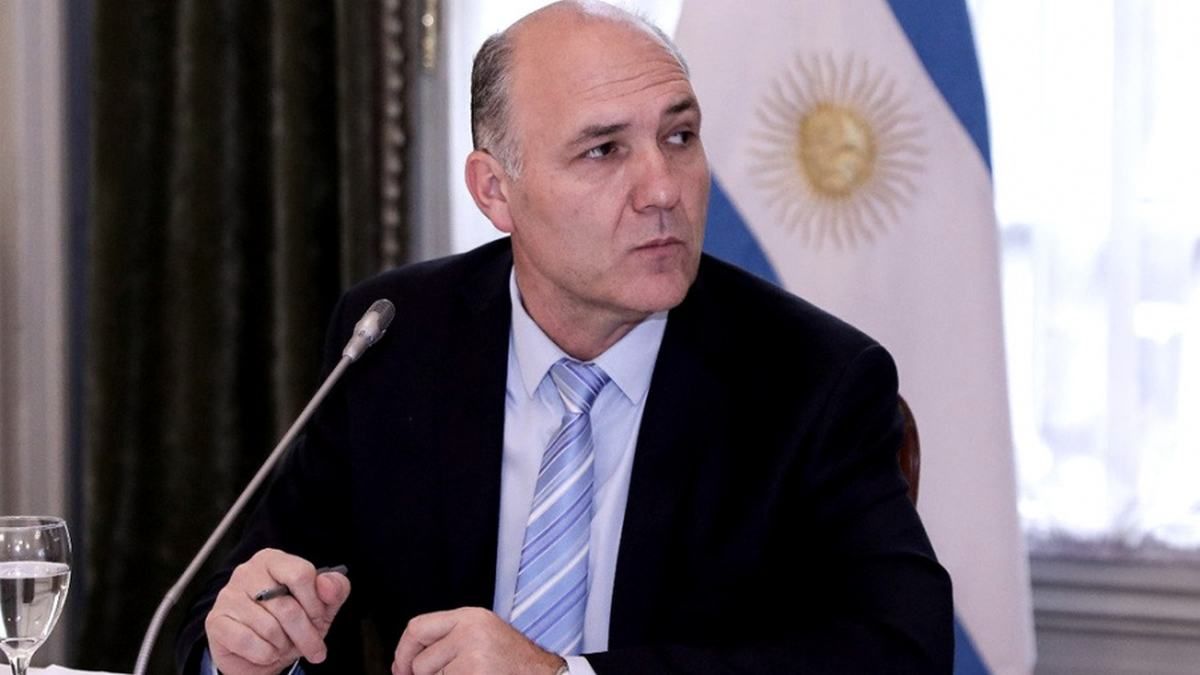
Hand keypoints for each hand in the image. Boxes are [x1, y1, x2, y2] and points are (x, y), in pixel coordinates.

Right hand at [204, 548, 351, 674]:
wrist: (262, 653)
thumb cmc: (291, 624)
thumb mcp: (322, 606)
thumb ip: (334, 589)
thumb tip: (327, 584)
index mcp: (274, 560)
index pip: (301, 574)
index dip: (315, 604)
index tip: (318, 618)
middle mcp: (248, 572)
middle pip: (287, 606)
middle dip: (306, 634)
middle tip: (312, 647)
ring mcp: (228, 595)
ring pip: (269, 627)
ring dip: (284, 645)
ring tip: (283, 645)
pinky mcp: (216, 621)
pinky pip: (248, 641)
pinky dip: (265, 654)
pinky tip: (266, 651)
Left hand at [391, 607, 565, 674]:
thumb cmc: (514, 662)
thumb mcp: (481, 637)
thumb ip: (448, 640)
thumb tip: (405, 663)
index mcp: (470, 617)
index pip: (417, 627)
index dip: (403, 652)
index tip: (401, 668)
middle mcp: (470, 631)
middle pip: (420, 660)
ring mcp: (472, 654)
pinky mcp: (474, 674)